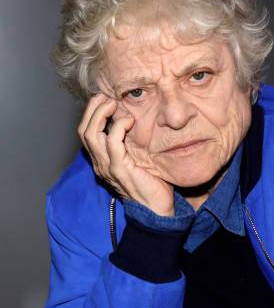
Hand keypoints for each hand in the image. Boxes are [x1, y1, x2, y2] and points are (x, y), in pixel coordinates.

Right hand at [77, 93, 174, 215]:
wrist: (155, 210)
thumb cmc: (150, 185)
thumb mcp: (137, 160)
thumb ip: (130, 144)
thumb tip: (133, 120)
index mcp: (101, 161)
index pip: (86, 132)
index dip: (92, 113)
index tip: (104, 99)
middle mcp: (99, 164)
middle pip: (84, 130)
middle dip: (93, 109)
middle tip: (107, 96)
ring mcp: (107, 167)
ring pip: (91, 134)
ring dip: (101, 114)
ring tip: (113, 103)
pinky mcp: (119, 169)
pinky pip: (112, 142)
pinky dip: (118, 127)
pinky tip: (128, 121)